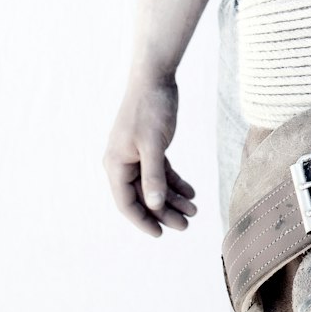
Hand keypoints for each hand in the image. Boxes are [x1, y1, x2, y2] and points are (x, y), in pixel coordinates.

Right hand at [103, 76, 196, 237]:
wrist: (154, 77)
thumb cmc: (150, 108)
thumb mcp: (154, 144)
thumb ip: (153, 176)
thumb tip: (154, 205)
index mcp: (116, 164)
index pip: (126, 203)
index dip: (143, 220)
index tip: (161, 234)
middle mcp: (122, 163)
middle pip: (142, 197)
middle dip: (164, 212)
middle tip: (187, 225)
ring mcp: (135, 155)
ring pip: (154, 186)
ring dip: (173, 199)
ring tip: (194, 210)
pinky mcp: (149, 147)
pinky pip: (161, 172)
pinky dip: (175, 182)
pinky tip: (191, 192)